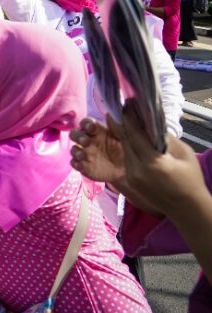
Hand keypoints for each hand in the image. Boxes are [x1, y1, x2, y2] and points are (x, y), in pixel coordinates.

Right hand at [70, 118, 124, 182]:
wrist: (127, 172)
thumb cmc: (125, 152)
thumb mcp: (123, 138)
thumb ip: (116, 127)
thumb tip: (108, 114)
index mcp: (97, 132)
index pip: (86, 123)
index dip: (85, 123)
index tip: (91, 127)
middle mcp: (88, 141)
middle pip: (74, 134)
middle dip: (77, 136)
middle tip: (86, 142)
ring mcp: (85, 153)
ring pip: (73, 149)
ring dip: (76, 151)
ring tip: (83, 156)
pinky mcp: (83, 166)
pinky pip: (74, 163)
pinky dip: (76, 163)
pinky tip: (82, 165)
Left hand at [107, 99, 206, 216]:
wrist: (186, 208)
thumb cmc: (191, 179)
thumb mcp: (183, 153)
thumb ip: (165, 138)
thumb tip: (151, 121)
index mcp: (152, 162)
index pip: (134, 134)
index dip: (129, 117)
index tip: (126, 103)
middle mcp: (137, 169)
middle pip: (125, 140)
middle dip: (121, 122)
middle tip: (121, 107)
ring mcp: (131, 176)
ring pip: (124, 149)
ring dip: (123, 134)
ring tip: (124, 118)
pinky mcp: (130, 181)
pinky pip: (127, 159)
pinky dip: (128, 147)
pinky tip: (129, 137)